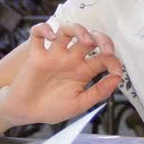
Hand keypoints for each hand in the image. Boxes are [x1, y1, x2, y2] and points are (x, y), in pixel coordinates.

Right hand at [0, 22, 122, 125]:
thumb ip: (98, 92)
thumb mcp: (79, 104)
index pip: (104, 58)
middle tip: (106, 50)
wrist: (26, 114)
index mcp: (83, 71)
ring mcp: (54, 55)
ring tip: (85, 40)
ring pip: (67, 30)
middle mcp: (70, 60)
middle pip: (90, 38)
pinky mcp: (36, 55)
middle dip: (102, 39)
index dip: (114, 61)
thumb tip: (117, 78)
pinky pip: (37, 33)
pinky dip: (44, 29)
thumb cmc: (51, 109)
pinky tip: (51, 37)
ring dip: (78, 29)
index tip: (116, 71)